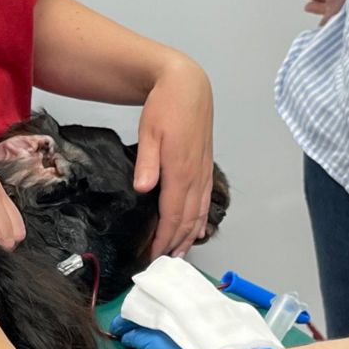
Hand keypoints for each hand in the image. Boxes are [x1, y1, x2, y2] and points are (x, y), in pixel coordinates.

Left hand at [134, 54, 215, 257]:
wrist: (187, 86)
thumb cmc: (165, 106)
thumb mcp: (149, 131)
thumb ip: (147, 162)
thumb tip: (143, 189)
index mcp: (180, 170)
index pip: (172, 214)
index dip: (163, 238)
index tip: (152, 256)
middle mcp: (195, 176)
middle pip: (187, 220)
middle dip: (174, 243)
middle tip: (161, 263)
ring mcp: (203, 172)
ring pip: (198, 213)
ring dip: (188, 236)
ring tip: (177, 254)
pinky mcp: (204, 166)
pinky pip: (205, 201)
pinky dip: (200, 219)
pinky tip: (196, 230)